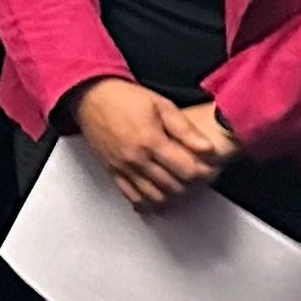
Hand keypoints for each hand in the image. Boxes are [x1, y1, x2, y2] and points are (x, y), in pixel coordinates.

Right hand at [77, 78, 224, 210]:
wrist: (91, 98)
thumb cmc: (125, 98)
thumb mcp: (162, 105)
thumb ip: (185, 129)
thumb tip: (207, 148)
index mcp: (150, 141)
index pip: (186, 171)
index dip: (203, 173)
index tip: (209, 168)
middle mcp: (135, 159)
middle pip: (172, 187)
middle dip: (191, 186)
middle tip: (199, 179)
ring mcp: (122, 168)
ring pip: (154, 197)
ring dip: (172, 197)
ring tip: (182, 187)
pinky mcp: (112, 171)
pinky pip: (132, 196)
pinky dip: (148, 203)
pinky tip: (159, 198)